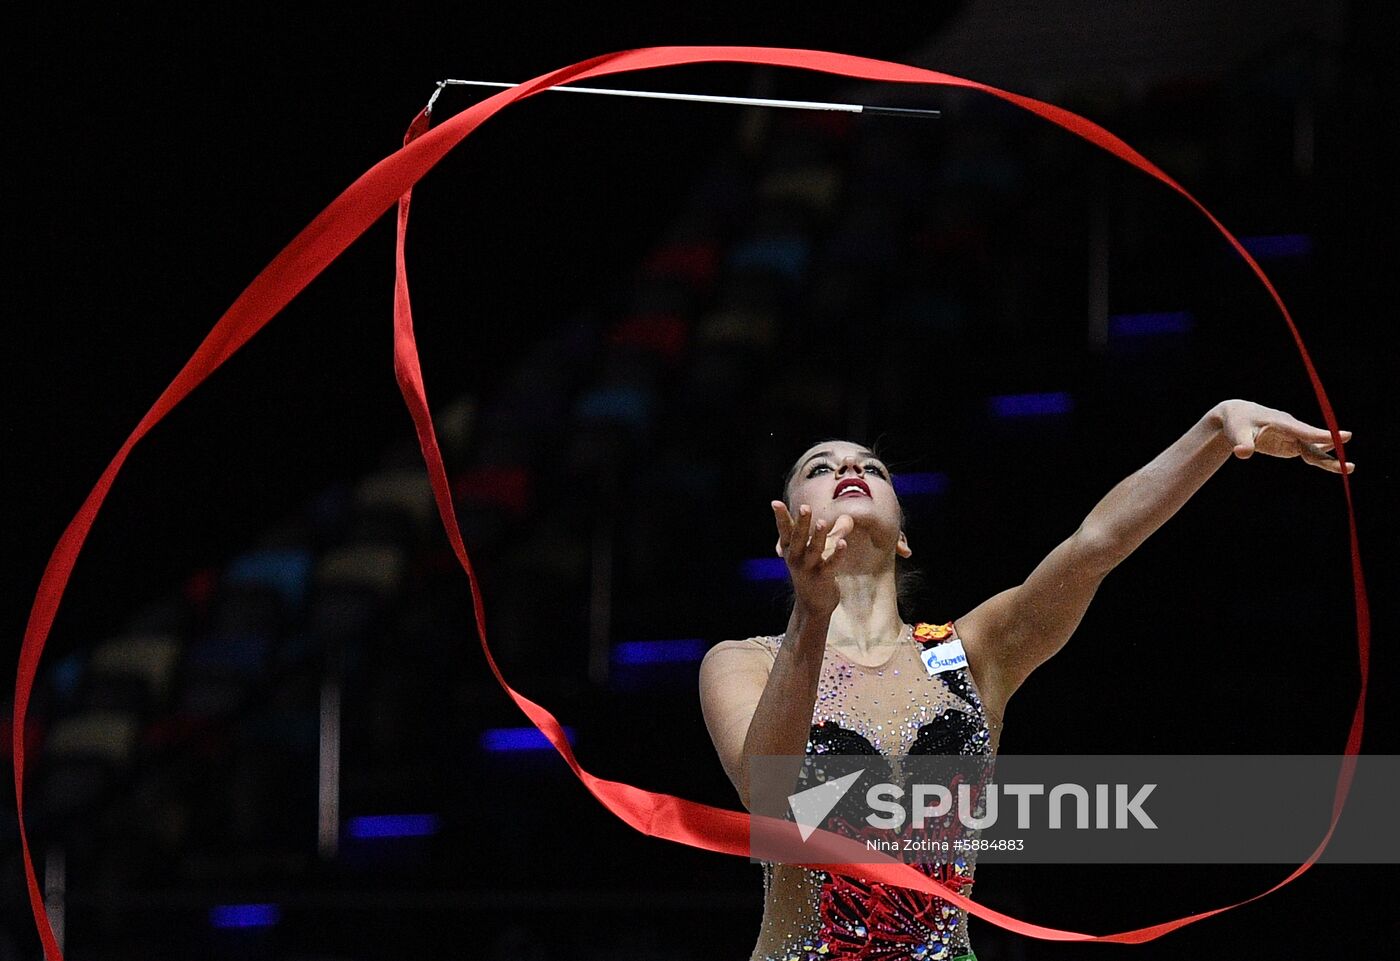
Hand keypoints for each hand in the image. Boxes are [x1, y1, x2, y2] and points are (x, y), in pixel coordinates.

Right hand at [771, 501, 854, 616]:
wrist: (813, 605)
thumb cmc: (815, 573)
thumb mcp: (821, 551)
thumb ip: (835, 533)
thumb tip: (848, 517)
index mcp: (791, 550)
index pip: (785, 531)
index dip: (781, 517)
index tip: (775, 503)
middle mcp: (796, 558)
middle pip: (798, 538)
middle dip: (802, 523)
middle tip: (804, 507)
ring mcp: (808, 569)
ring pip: (813, 550)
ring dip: (817, 536)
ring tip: (821, 522)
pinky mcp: (822, 578)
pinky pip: (830, 565)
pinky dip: (837, 555)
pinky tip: (844, 543)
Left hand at [1216, 400, 1354, 473]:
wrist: (1238, 416)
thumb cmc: (1238, 423)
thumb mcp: (1237, 433)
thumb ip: (1242, 443)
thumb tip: (1242, 453)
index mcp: (1281, 422)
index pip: (1304, 431)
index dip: (1323, 435)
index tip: (1344, 436)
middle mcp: (1291, 429)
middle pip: (1313, 442)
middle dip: (1331, 452)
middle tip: (1349, 464)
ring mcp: (1293, 437)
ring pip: (1314, 449)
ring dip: (1328, 459)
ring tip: (1348, 468)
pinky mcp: (1291, 445)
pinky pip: (1309, 453)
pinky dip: (1320, 459)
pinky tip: (1335, 464)